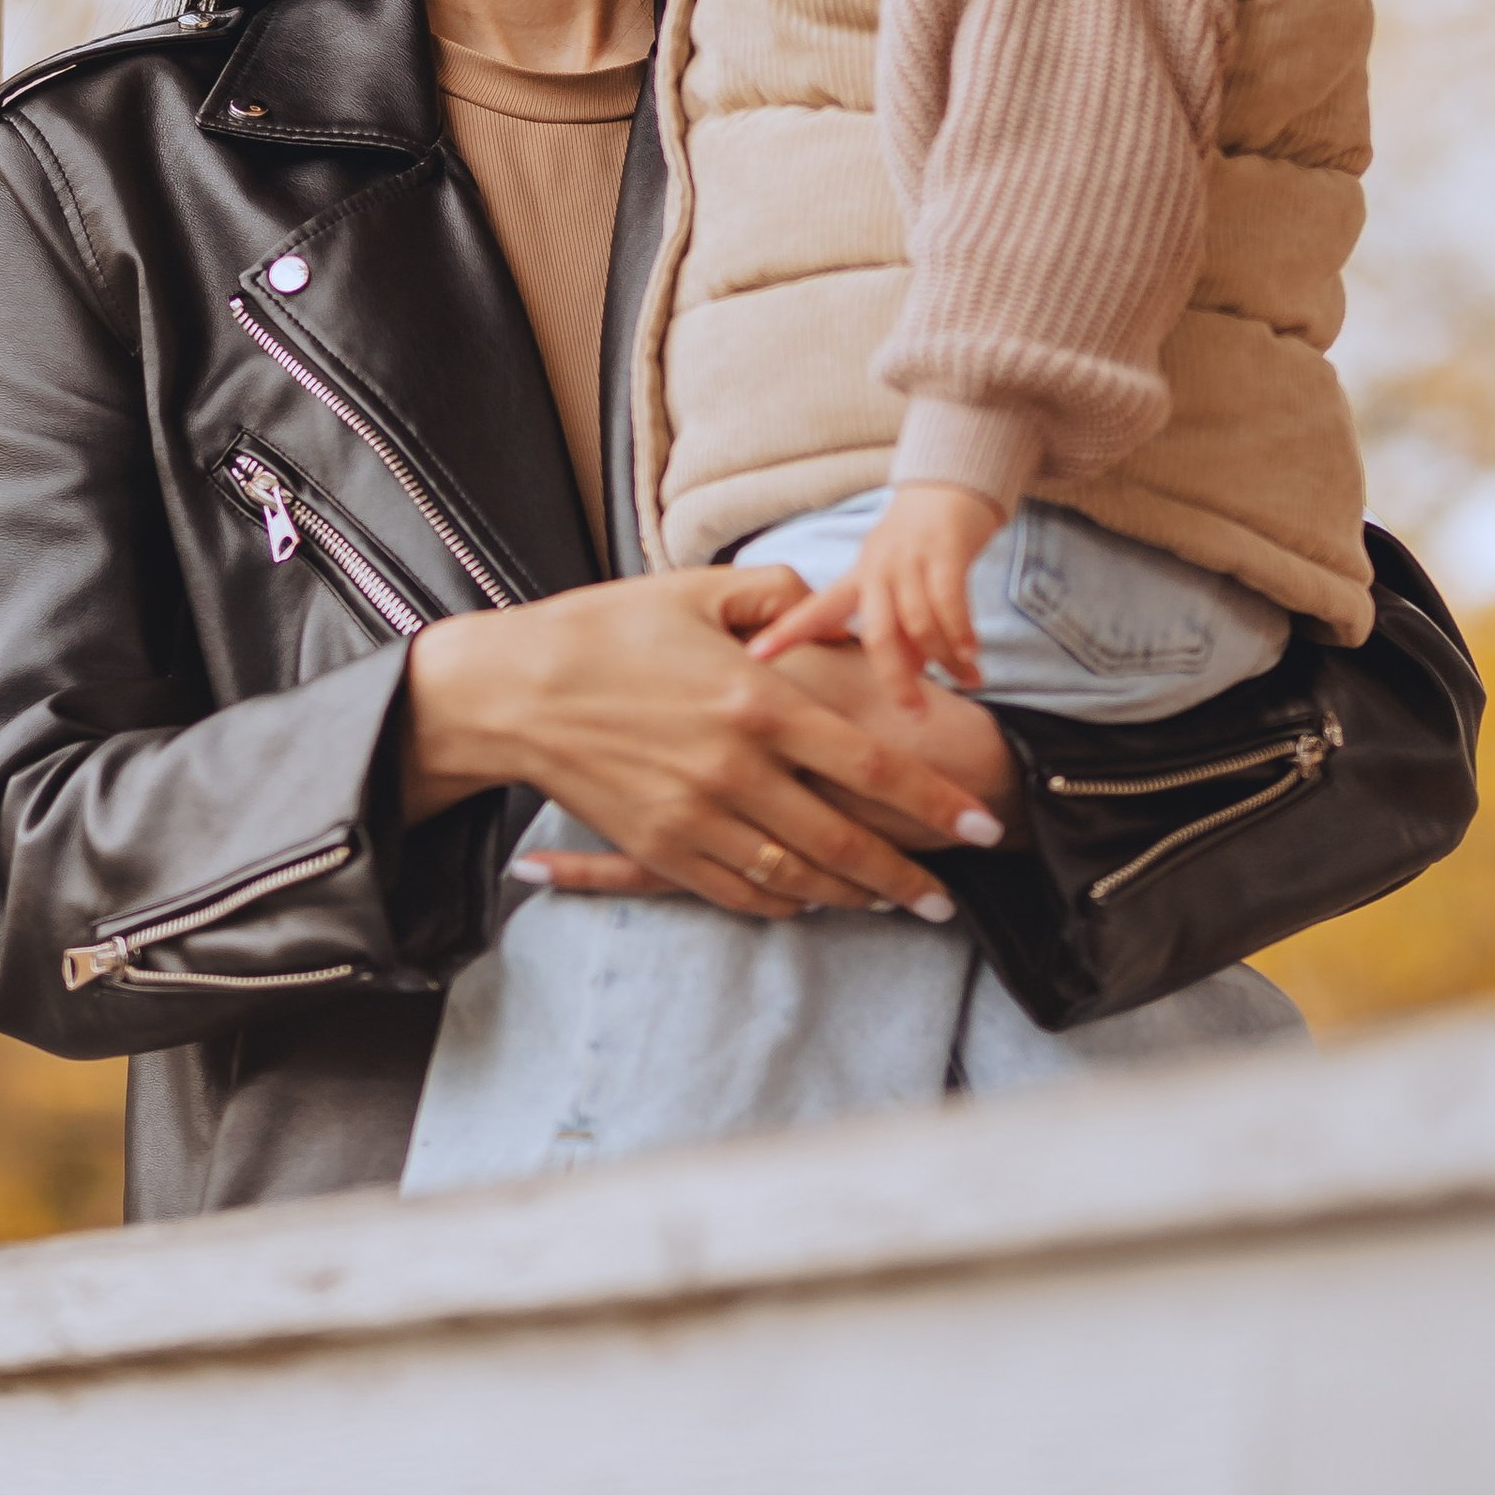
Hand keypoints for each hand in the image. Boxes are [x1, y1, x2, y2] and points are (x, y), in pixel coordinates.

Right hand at [523, 638, 1015, 922]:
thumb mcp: (696, 591)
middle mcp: (735, 768)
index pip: (871, 764)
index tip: (983, 825)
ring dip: (854, 896)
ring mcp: (696, 816)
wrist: (512, 691)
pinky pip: (740, 892)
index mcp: (757, 701)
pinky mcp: (661, 847)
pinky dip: (785, 903)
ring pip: (798, 877)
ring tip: (893, 904)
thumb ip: (778, 596)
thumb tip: (832, 608)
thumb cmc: (604, 630)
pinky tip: (811, 899)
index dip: (936, 802)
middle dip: (908, 876)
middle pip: (845, 840)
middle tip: (948, 897)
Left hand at [747, 482, 1005, 708]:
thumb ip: (899, 629)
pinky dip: (960, 632)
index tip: (753, 658)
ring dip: (945, 657)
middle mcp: (876, 569)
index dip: (784, 634)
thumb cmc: (919, 547)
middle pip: (877, 634)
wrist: (950, 488)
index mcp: (856, 579)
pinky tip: (973, 655)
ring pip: (918, 622)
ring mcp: (909, 559)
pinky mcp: (945, 550)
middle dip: (896, 679)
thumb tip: (911, 676)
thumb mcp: (897, 585)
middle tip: (914, 714)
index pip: (814, 610)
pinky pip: (949, 600)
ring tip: (969, 681)